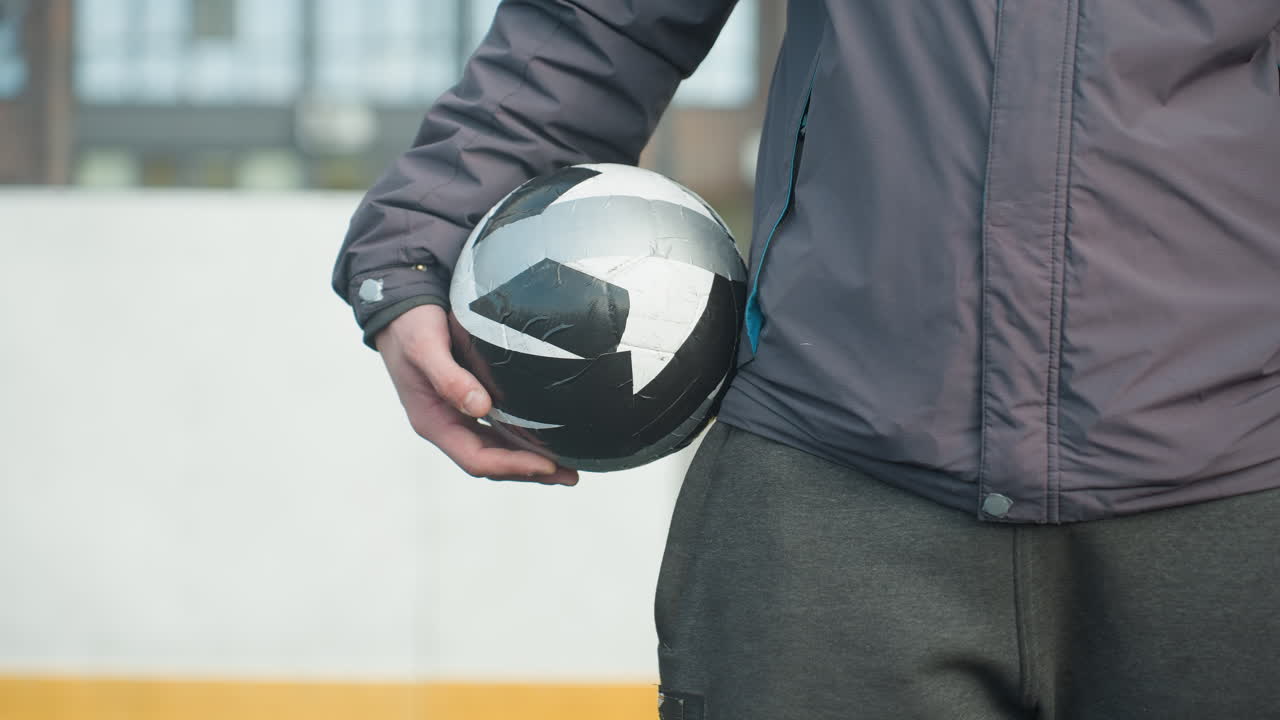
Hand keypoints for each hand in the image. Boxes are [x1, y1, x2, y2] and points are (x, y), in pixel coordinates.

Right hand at [375, 304, 578, 485]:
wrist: (399, 309)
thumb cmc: (410, 327)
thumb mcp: (425, 348)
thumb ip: (449, 378)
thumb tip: (480, 408)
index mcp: (433, 422)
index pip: (477, 459)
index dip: (512, 467)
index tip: (547, 466)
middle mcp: (447, 425)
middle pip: (492, 462)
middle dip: (530, 472)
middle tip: (571, 476)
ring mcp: (458, 416)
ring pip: (498, 449)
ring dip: (531, 461)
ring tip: (568, 466)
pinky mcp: (470, 401)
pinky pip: (499, 429)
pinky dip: (523, 438)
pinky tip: (547, 436)